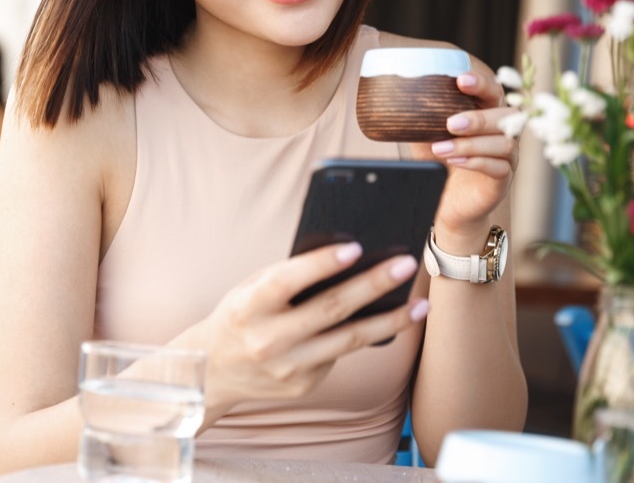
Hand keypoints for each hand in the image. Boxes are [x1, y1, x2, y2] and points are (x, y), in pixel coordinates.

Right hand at [198, 243, 428, 411]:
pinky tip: (388, 323)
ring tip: (419, 305)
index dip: (321, 264)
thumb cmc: (239, 317)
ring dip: (389, 321)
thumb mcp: (248, 291)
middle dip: (371, 285)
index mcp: (246, 308)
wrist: (214, 371)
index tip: (355, 248)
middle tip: (404, 264)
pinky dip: (364, 336)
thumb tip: (343, 261)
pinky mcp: (303, 385)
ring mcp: (287, 367)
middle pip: (329, 309)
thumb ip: (285, 278)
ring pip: (348, 340)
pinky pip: (339, 355)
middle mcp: (266, 340)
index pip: (286, 281)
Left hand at [412, 70, 517, 235]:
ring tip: (440, 148)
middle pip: (508, 117)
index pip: (494, 92)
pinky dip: (476, 161)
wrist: (444, 200)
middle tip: (449, 123)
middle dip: (479, 118)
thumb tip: (396, 93)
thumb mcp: (427, 134)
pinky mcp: (503, 180)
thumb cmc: (439, 161)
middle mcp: (503, 133)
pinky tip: (455, 161)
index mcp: (487, 114)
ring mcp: (507, 157)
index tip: (461, 79)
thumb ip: (423, 115)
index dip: (482, 84)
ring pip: (504, 143)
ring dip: (470, 143)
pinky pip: (500, 168)